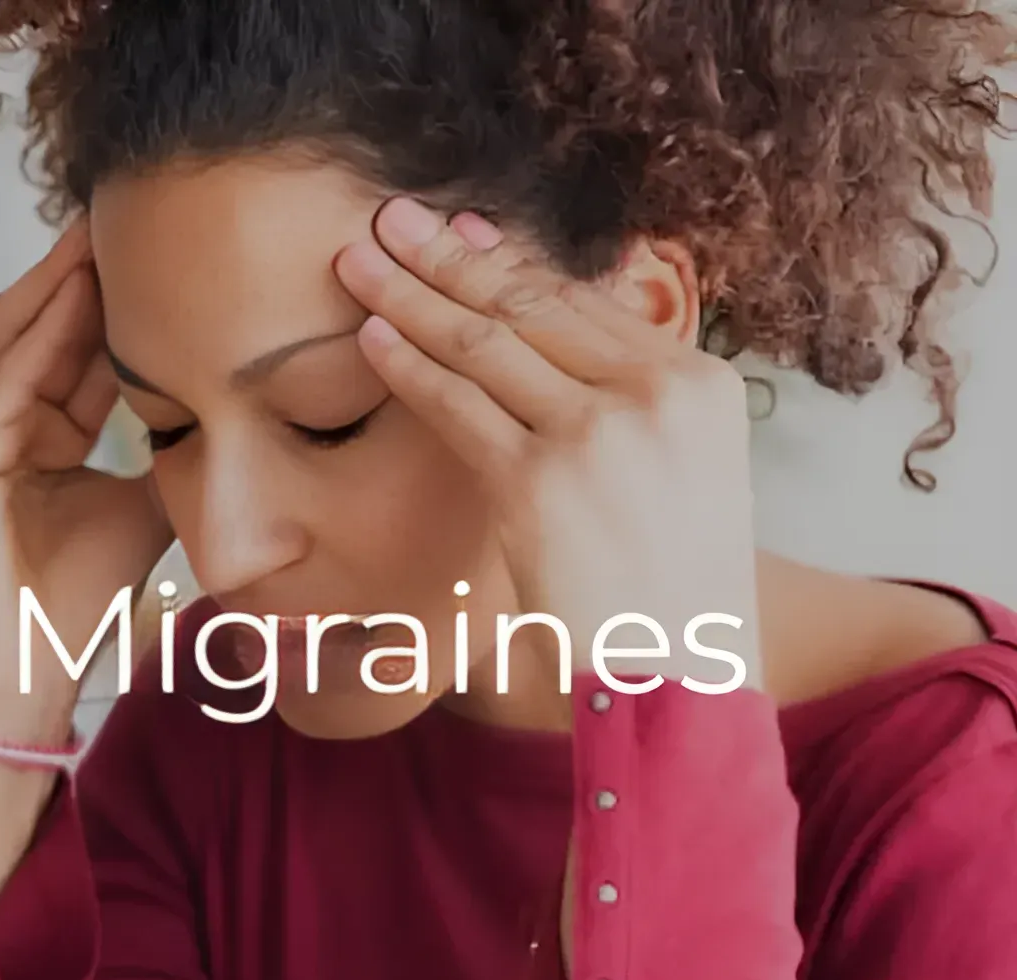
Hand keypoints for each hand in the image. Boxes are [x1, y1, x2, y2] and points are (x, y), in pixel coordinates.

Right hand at [0, 217, 172, 741]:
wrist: (31, 665)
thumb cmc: (85, 595)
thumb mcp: (148, 507)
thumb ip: (174, 456)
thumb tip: (238, 415)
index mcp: (46, 431)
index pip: (84, 349)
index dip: (125, 301)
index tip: (174, 253)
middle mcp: (4, 420)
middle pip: (49, 326)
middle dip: (90, 270)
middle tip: (138, 209)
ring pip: (18, 335)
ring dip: (59, 279)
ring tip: (102, 225)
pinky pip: (0, 376)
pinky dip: (35, 330)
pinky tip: (70, 285)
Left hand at [334, 197, 761, 694]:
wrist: (680, 680)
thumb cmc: (677, 593)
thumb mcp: (689, 480)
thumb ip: (639, 409)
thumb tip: (570, 354)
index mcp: (700, 385)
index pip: (586, 302)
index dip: (512, 261)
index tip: (463, 232)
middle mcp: (655, 393)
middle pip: (531, 304)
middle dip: (449, 256)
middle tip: (392, 219)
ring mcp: (597, 434)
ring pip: (486, 342)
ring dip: (412, 294)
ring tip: (360, 259)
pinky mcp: (539, 481)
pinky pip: (458, 404)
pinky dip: (408, 367)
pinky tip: (370, 337)